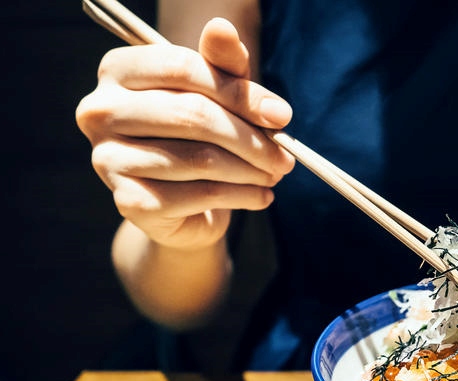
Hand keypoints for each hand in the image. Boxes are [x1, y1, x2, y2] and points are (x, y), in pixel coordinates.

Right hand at [75, 18, 295, 250]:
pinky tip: (261, 195)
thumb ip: (223, 63)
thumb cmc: (200, 135)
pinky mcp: (128, 201)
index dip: (239, 92)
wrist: (182, 204)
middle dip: (252, 137)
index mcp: (118, 70)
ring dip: (251, 169)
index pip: (182, 68)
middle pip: (193, 115)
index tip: (281, 116)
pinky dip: (241, 196)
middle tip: (286, 155)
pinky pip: (199, 194)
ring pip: (201, 159)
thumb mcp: (217, 93)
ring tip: (275, 173)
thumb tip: (223, 27)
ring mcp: (108, 158)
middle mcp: (100, 111)